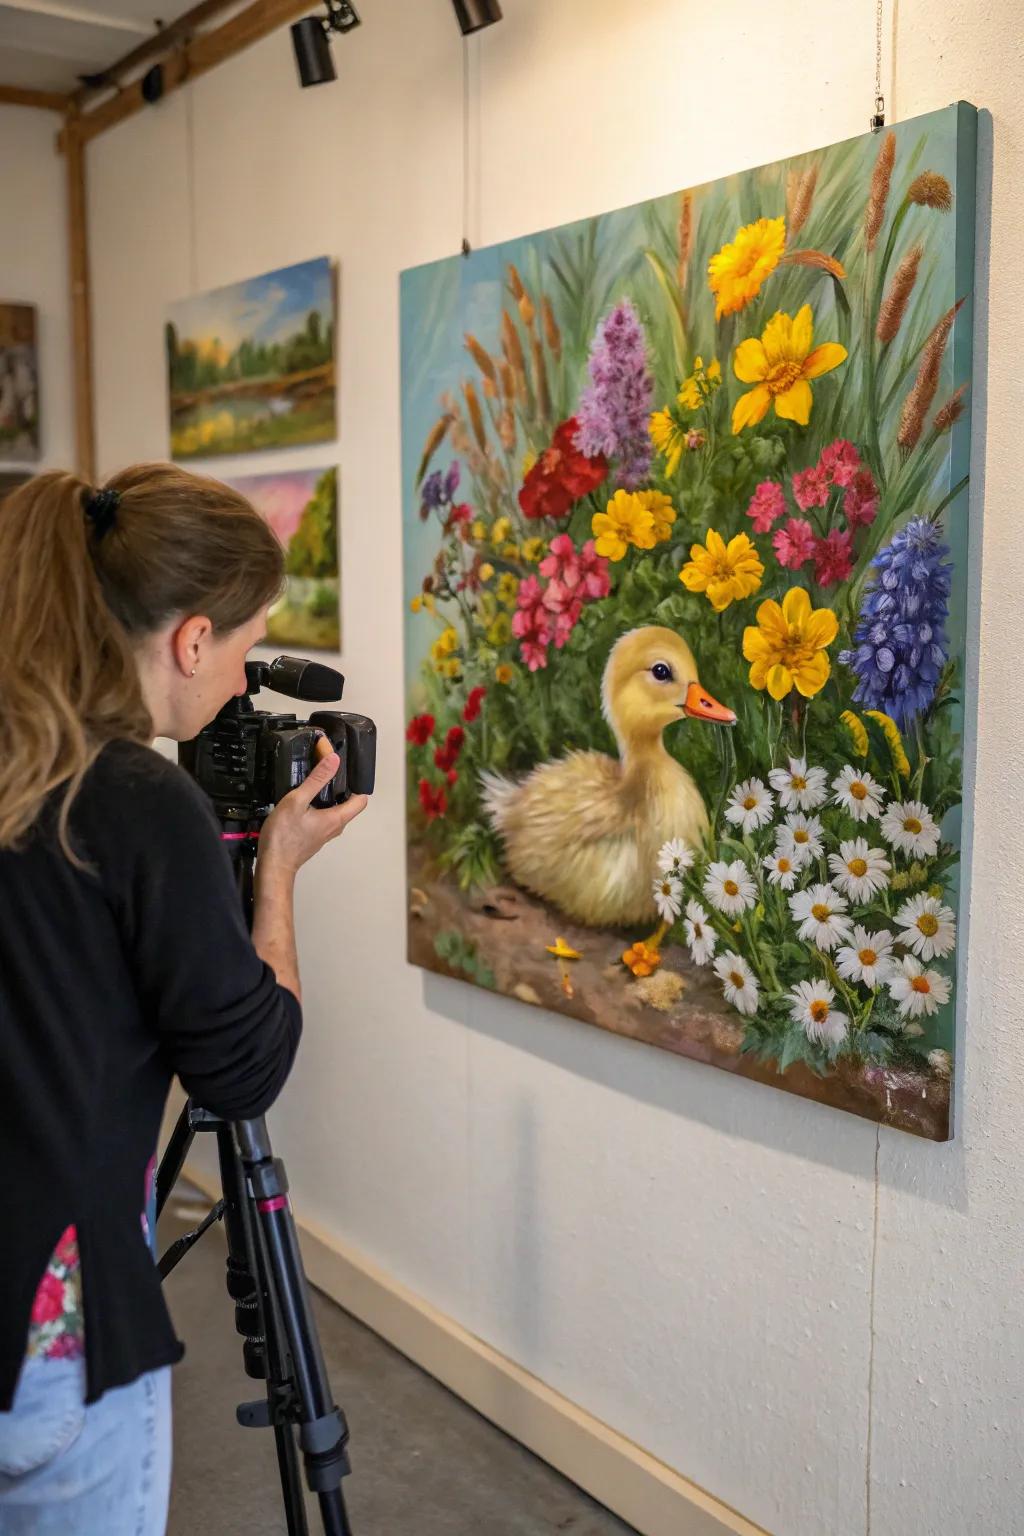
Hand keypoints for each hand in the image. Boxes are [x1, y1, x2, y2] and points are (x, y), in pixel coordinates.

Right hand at [259, 746, 368, 876]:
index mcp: (337, 818)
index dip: (356, 783)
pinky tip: (303, 797)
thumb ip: (316, 780)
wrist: (273, 865)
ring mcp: (325, 832)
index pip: (361, 799)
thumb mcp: (297, 801)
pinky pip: (323, 816)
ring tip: (314, 780)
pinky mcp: (314, 835)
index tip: (344, 770)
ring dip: (327, 794)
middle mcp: (335, 826)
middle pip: (347, 803)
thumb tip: (334, 759)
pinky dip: (318, 805)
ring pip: (334, 809)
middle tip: (326, 769)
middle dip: (340, 785)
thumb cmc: (284, 836)